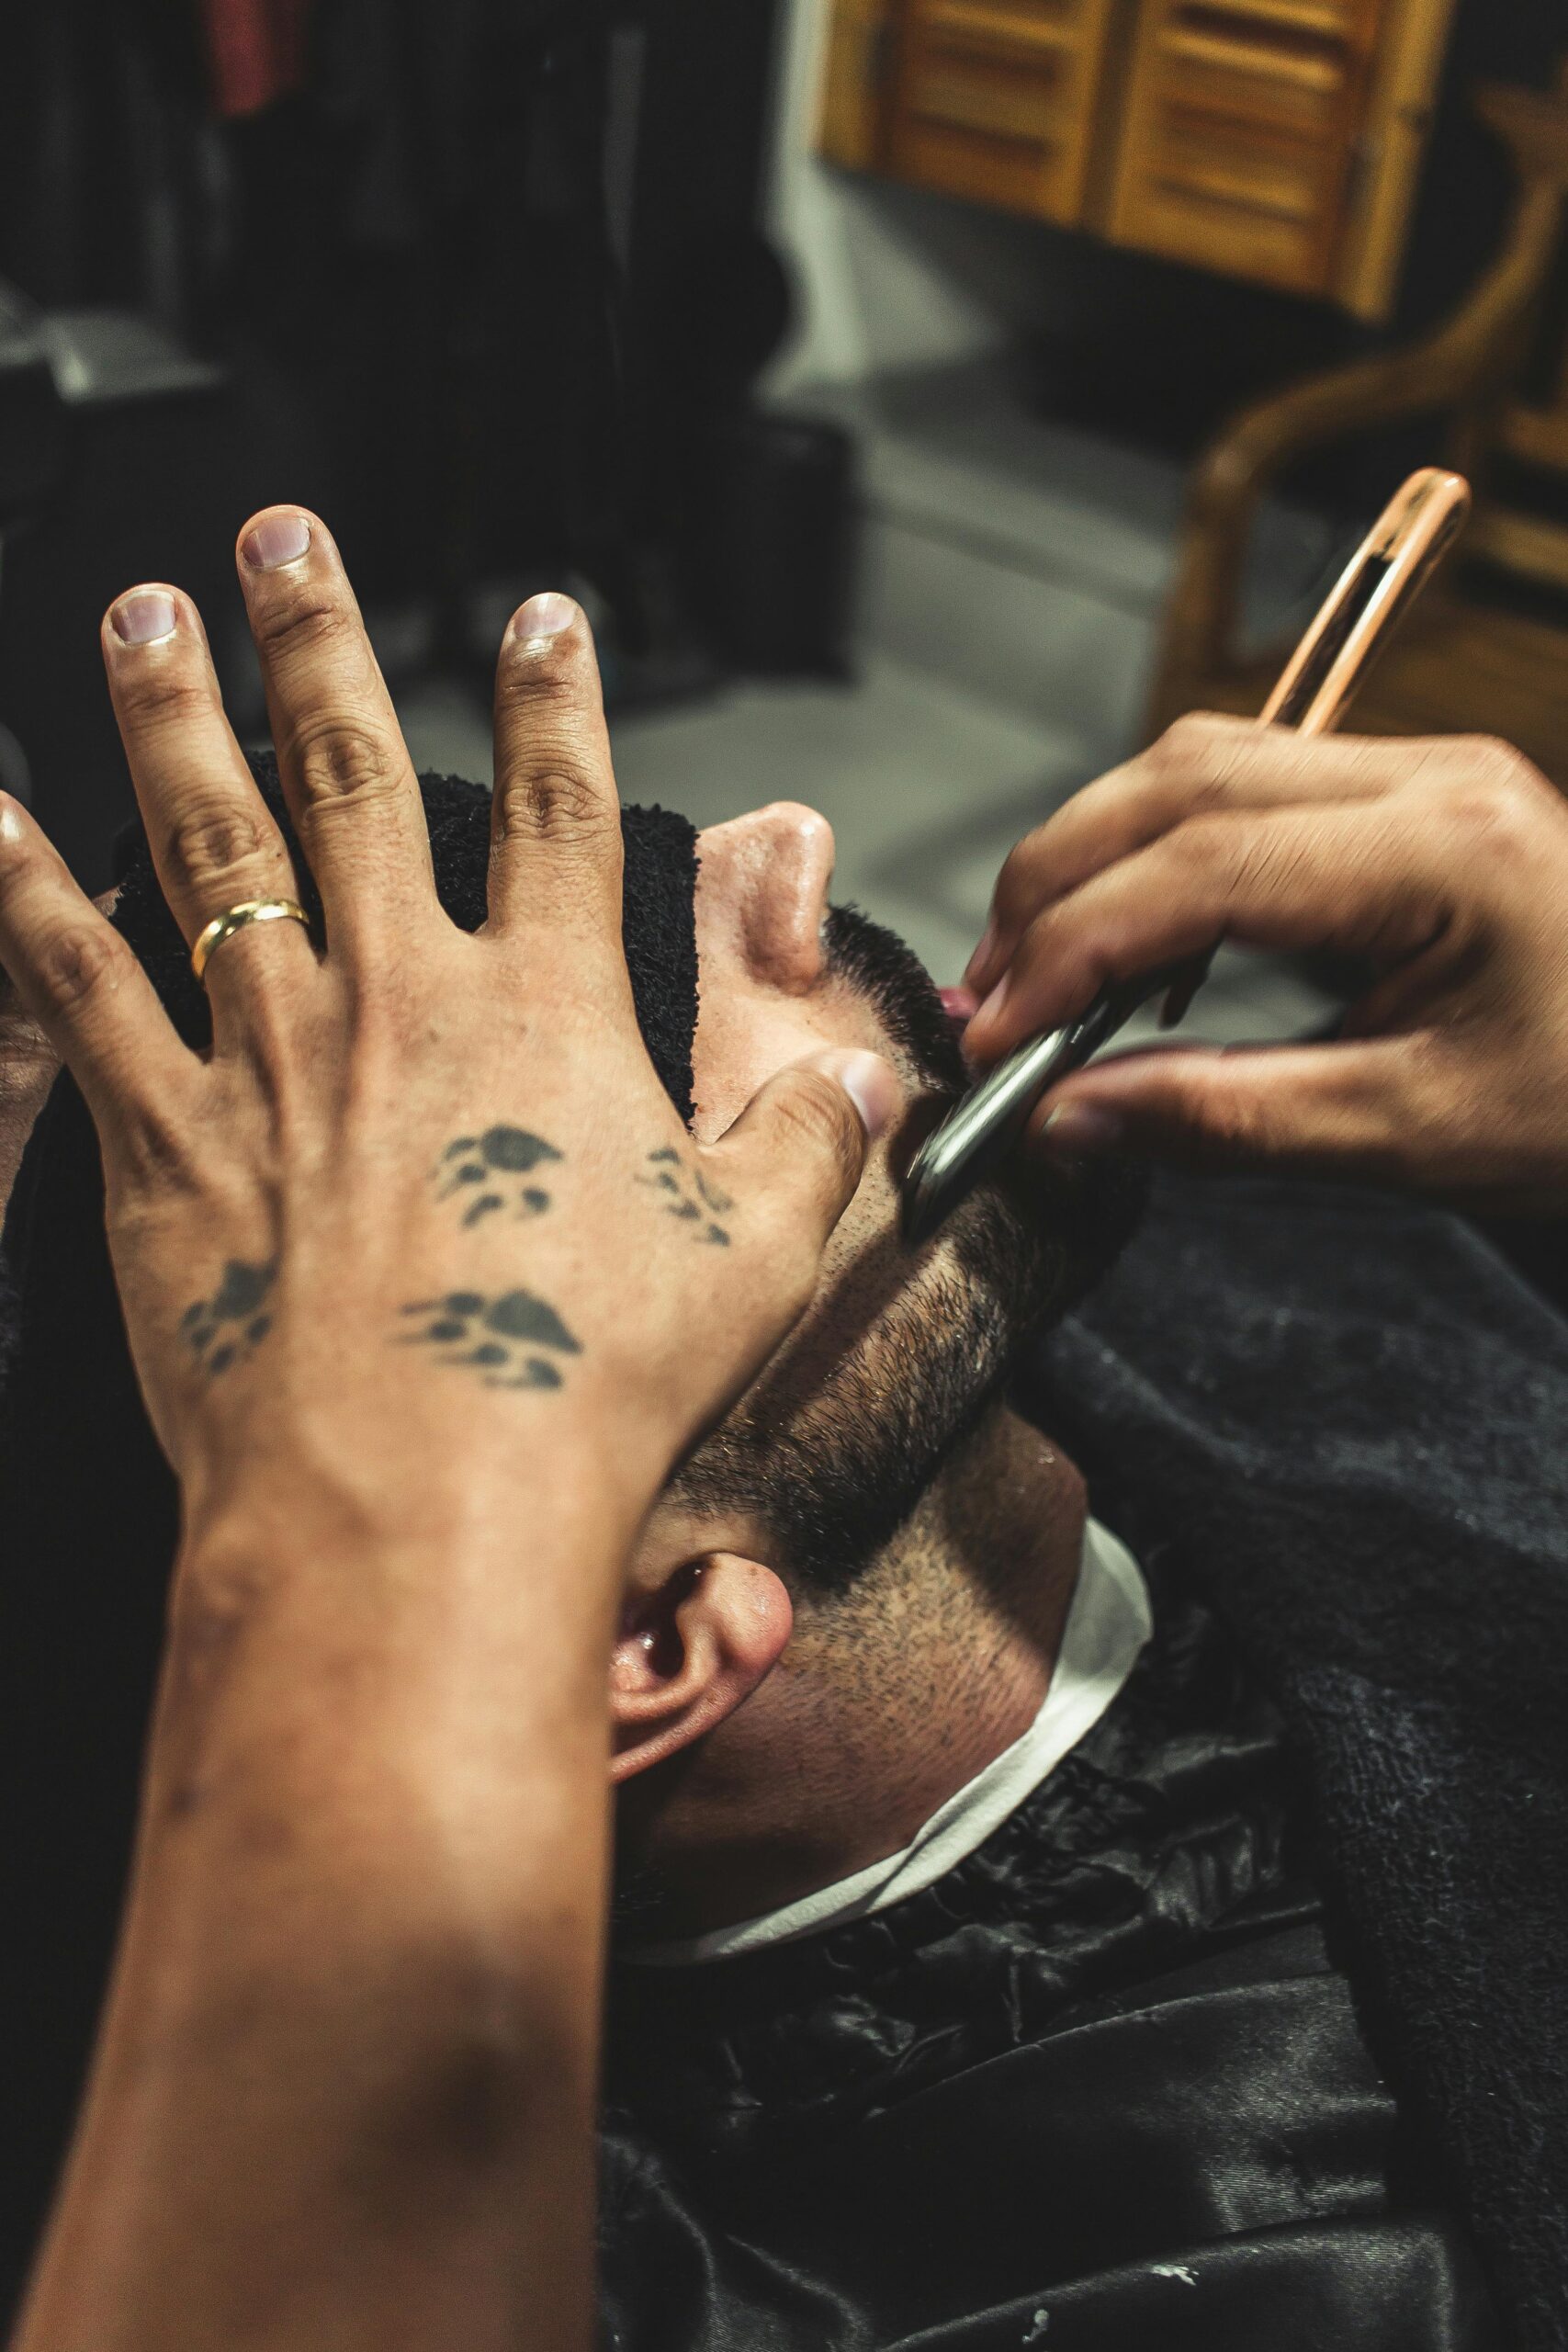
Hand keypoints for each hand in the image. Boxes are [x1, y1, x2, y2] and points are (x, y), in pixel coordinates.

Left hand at [0, 512, 895, 1549]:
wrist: (420, 1499)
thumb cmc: (587, 1389)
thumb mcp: (755, 1262)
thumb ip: (806, 1148)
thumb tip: (857, 1084)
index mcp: (547, 1014)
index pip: (562, 811)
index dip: (558, 701)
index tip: (541, 617)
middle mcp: (399, 996)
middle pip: (355, 777)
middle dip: (320, 644)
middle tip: (281, 539)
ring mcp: (271, 1054)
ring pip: (209, 841)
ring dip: (171, 715)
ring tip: (140, 614)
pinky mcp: (163, 1140)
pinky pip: (79, 987)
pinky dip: (25, 892)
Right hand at [962, 715, 1567, 1214]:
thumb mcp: (1415, 1134)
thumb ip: (1229, 1118)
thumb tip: (1068, 1116)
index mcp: (1445, 848)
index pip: (1203, 864)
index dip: (1075, 945)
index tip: (1002, 1032)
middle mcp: (1430, 777)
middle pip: (1181, 778)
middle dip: (1059, 881)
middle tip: (992, 997)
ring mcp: (1422, 772)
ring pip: (1200, 761)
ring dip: (1097, 852)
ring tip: (1034, 965)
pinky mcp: (1410, 796)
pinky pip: (1243, 783)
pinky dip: (1155, 848)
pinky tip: (1123, 928)